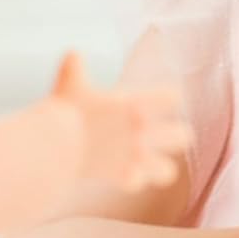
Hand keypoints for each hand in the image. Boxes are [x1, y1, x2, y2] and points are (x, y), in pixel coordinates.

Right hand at [51, 51, 188, 192]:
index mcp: (136, 104)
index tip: (163, 101)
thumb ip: (75, 66)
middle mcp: (142, 131)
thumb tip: (73, 53)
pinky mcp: (121, 176)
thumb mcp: (71, 81)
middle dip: (177, 136)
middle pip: (183, 136)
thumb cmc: (65, 110)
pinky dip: (134, 180)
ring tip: (154, 163)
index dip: (170, 99)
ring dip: (162, 167)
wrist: (55, 143)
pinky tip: (128, 175)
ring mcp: (134, 157)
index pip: (173, 98)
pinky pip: (139, 184)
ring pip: (168, 170)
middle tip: (165, 135)